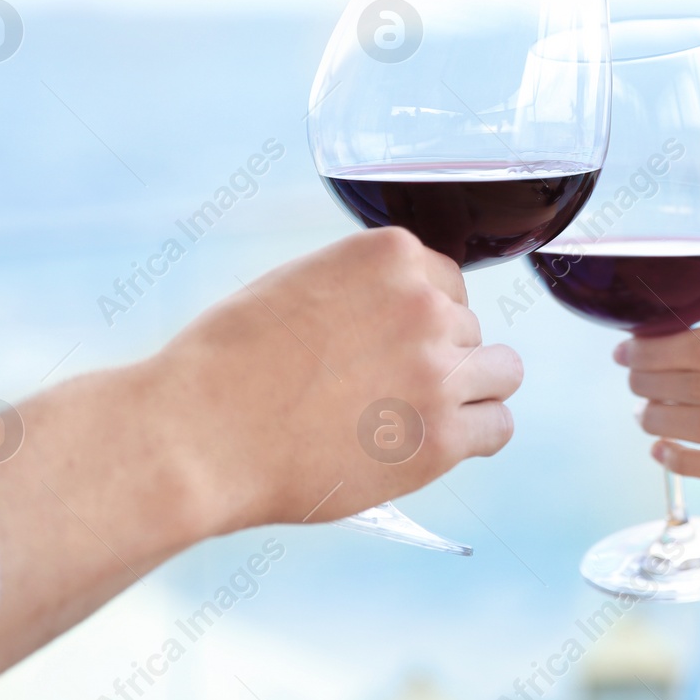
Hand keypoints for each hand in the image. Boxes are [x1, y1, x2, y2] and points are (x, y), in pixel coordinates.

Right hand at [151, 226, 521, 530]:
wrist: (198, 436)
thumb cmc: (227, 364)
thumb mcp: (297, 284)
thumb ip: (362, 288)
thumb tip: (402, 306)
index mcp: (390, 255)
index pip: (447, 282)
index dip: (419, 318)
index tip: (387, 347)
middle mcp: (425, 305)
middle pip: (469, 328)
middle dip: (436, 355)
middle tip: (381, 390)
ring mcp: (438, 372)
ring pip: (502, 372)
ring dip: (468, 391)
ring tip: (418, 415)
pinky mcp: (441, 438)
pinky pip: (498, 427)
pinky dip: (473, 435)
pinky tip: (435, 443)